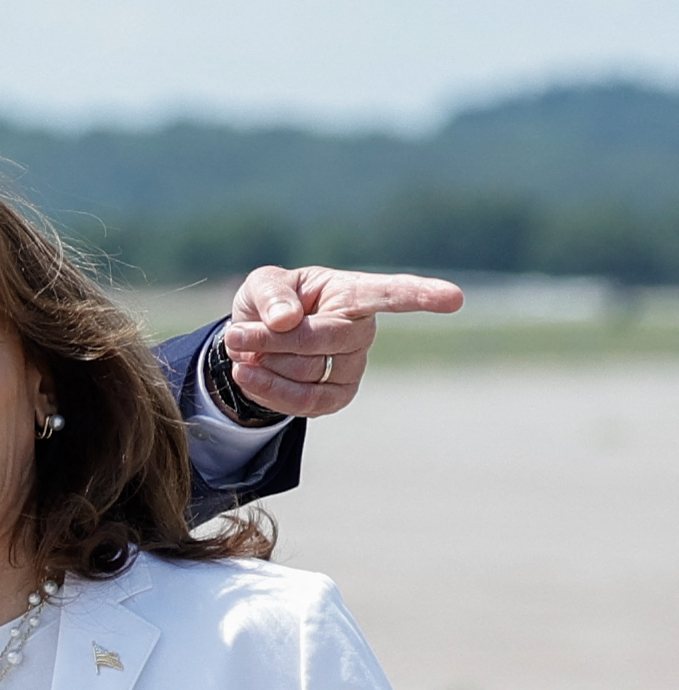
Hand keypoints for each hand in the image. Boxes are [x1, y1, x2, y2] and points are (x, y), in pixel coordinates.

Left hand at [220, 265, 463, 417]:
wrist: (254, 341)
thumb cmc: (268, 303)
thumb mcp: (260, 286)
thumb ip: (271, 295)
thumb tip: (287, 319)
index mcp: (349, 292)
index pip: (387, 293)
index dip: (419, 295)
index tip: (454, 299)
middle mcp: (361, 329)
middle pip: (324, 338)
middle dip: (271, 339)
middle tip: (234, 333)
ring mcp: (353, 366)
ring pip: (308, 372)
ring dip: (264, 364)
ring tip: (243, 348)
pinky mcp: (338, 396)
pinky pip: (307, 403)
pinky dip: (270, 391)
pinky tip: (249, 375)